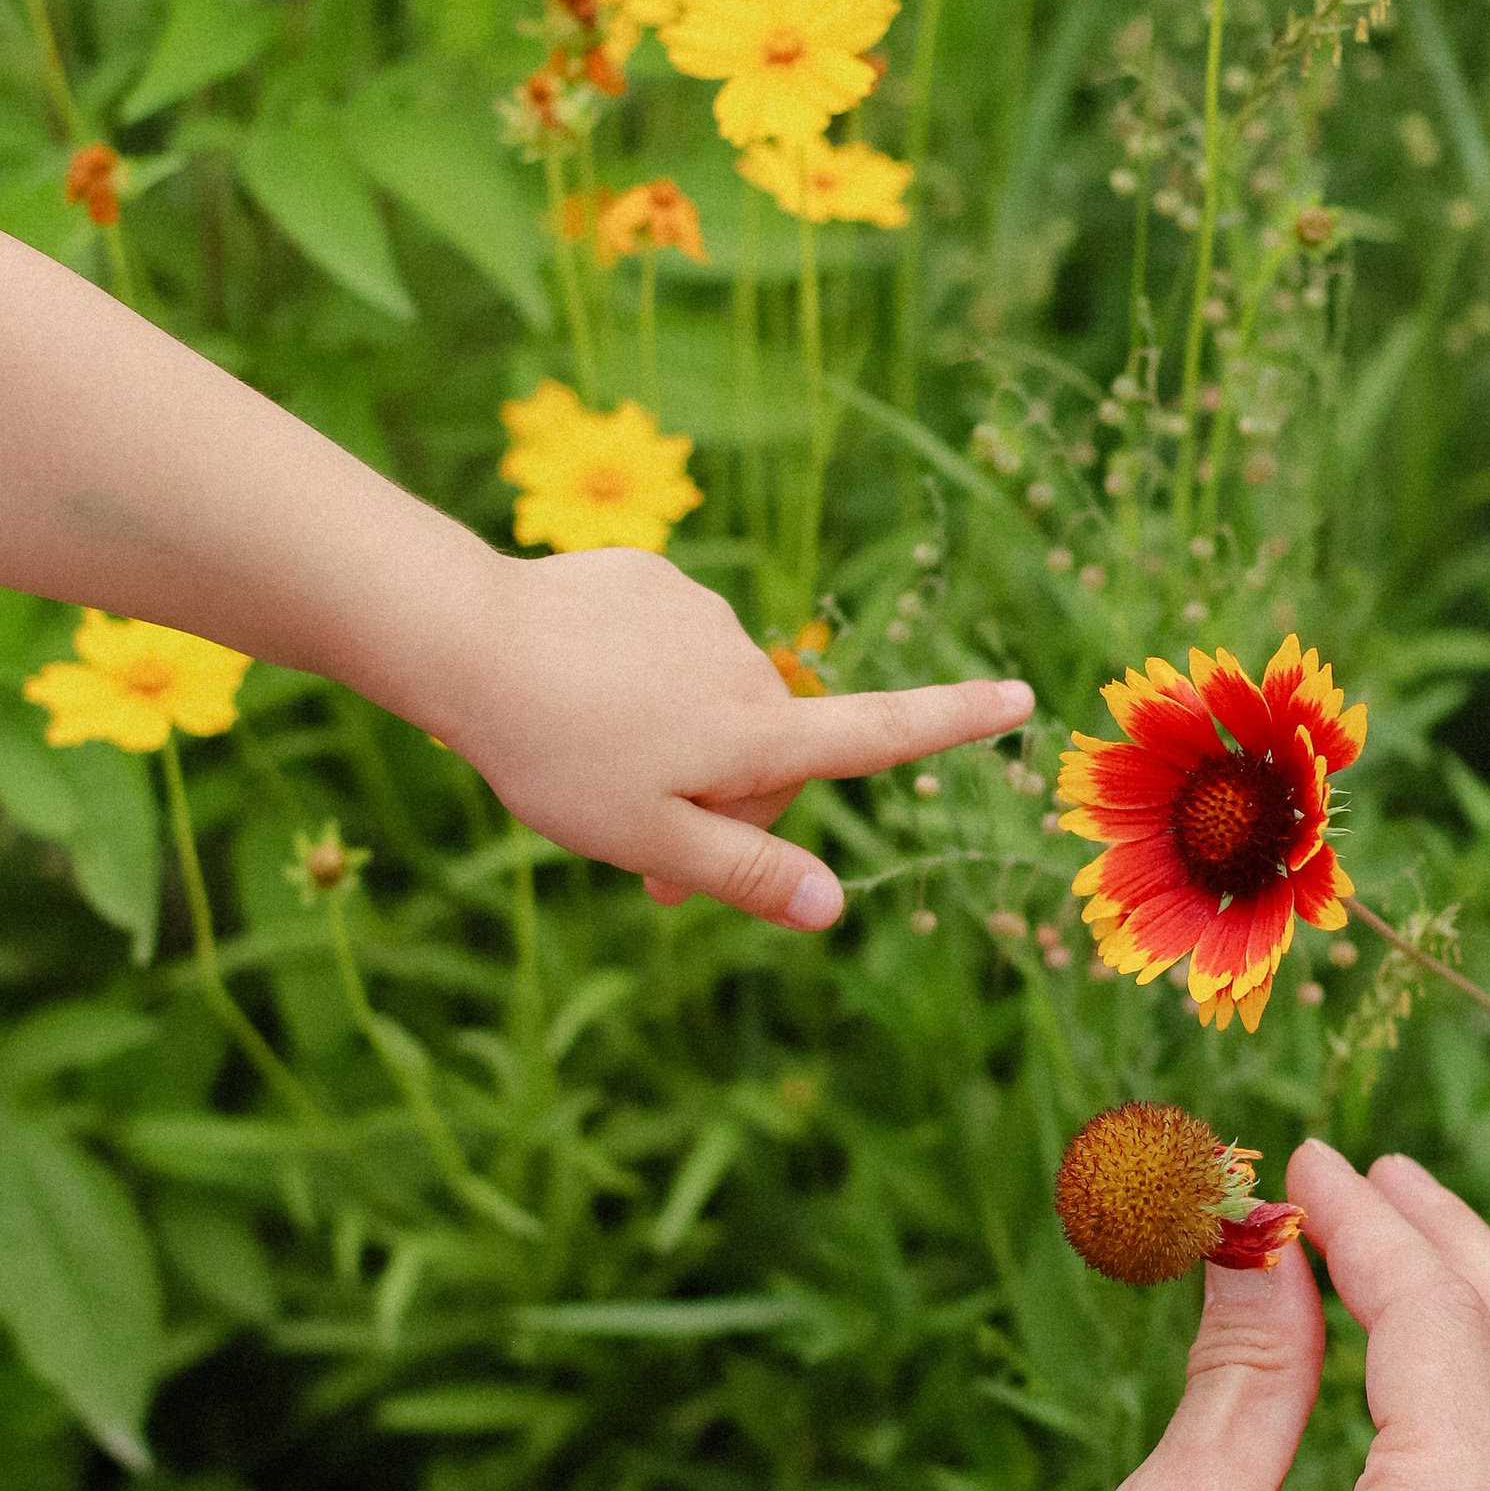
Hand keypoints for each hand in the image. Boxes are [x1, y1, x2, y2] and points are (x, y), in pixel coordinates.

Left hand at [446, 547, 1032, 929]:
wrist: (467, 641)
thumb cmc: (556, 753)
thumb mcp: (648, 838)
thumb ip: (743, 873)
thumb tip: (832, 907)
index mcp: (755, 733)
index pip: (876, 733)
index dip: (952, 721)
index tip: (1022, 696)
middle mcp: (744, 666)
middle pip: (768, 752)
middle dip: (722, 807)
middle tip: (643, 869)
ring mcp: (697, 616)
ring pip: (708, 705)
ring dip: (671, 748)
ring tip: (585, 768)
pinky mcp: (649, 582)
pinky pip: (662, 652)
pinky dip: (634, 687)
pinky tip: (574, 700)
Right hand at [976, 1140, 1489, 1490]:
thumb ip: (1250, 1367)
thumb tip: (1267, 1240)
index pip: (1442, 1331)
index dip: (1374, 1225)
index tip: (1308, 1160)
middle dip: (1457, 1254)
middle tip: (1368, 1178)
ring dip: (1474, 1335)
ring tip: (1384, 1255)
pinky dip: (1467, 1427)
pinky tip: (1394, 1388)